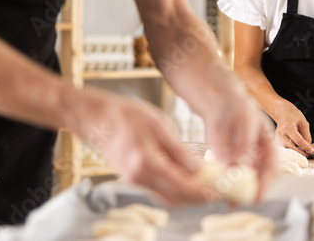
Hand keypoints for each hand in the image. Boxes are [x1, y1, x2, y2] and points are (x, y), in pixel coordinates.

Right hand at [63, 87, 212, 205]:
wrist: (96, 118)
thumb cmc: (125, 115)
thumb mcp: (158, 125)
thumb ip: (178, 150)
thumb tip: (198, 169)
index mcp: (146, 162)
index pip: (181, 186)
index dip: (202, 192)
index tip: (218, 192)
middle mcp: (138, 177)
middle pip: (175, 198)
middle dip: (197, 198)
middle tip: (216, 191)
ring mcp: (133, 180)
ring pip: (166, 197)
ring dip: (187, 196)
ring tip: (205, 185)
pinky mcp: (132, 179)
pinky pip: (157, 191)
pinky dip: (174, 190)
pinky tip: (186, 179)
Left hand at [203, 92, 278, 202]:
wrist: (219, 104)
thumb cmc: (237, 107)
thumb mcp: (245, 121)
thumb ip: (243, 142)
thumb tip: (235, 164)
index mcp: (268, 147)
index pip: (272, 169)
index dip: (266, 184)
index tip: (257, 197)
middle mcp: (257, 157)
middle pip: (258, 180)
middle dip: (251, 193)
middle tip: (240, 202)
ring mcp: (242, 161)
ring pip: (243, 182)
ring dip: (237, 193)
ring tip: (228, 201)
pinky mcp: (227, 162)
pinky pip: (227, 177)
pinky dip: (223, 185)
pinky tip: (216, 190)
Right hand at [272, 100, 313, 157]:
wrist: (282, 112)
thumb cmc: (293, 115)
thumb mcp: (304, 123)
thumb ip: (307, 135)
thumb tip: (309, 147)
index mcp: (287, 127)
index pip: (298, 141)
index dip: (306, 148)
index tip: (313, 152)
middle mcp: (280, 133)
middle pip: (292, 147)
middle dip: (302, 152)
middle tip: (310, 153)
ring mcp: (277, 137)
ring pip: (289, 149)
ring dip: (297, 151)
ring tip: (304, 148)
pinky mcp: (276, 140)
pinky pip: (286, 147)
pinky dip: (293, 148)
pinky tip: (297, 146)